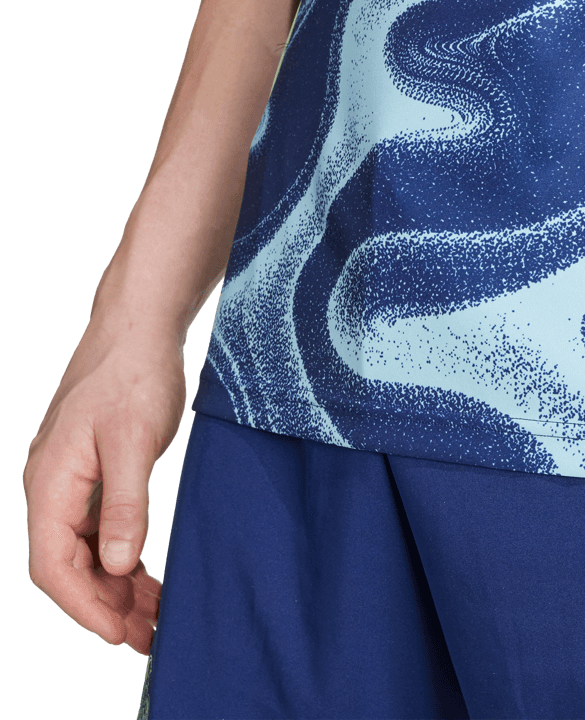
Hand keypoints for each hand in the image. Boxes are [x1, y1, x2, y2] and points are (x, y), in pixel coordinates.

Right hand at [23, 318, 185, 654]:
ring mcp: (71, 480)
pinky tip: (147, 572)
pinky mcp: (93, 472)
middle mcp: (51, 487)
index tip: (123, 634)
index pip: (54, 567)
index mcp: (50, 483)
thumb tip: (118, 565)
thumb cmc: (134, 375)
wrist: (138, 327)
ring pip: (86, 550)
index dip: (87, 606)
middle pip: (70, 566)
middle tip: (153, 631)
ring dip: (117, 584)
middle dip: (107, 604)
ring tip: (156, 612)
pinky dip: (123, 555)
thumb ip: (125, 504)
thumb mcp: (134, 441)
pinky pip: (100, 529)